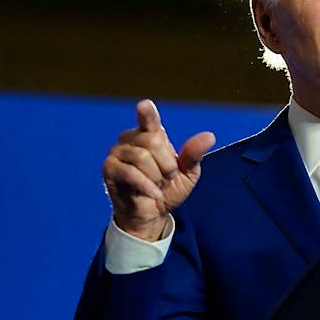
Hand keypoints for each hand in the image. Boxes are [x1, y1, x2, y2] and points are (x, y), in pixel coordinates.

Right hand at [103, 100, 215, 240]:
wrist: (153, 214)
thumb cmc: (168, 189)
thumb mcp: (187, 173)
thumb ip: (194, 154)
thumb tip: (210, 136)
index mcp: (151, 135)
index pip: (149, 120)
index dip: (147, 113)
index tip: (145, 105)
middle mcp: (132, 139)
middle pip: (152, 141)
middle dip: (167, 164)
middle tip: (168, 177)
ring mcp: (118, 152)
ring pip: (141, 157)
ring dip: (156, 176)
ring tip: (157, 184)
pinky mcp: (109, 169)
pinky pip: (130, 173)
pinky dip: (146, 185)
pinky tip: (154, 193)